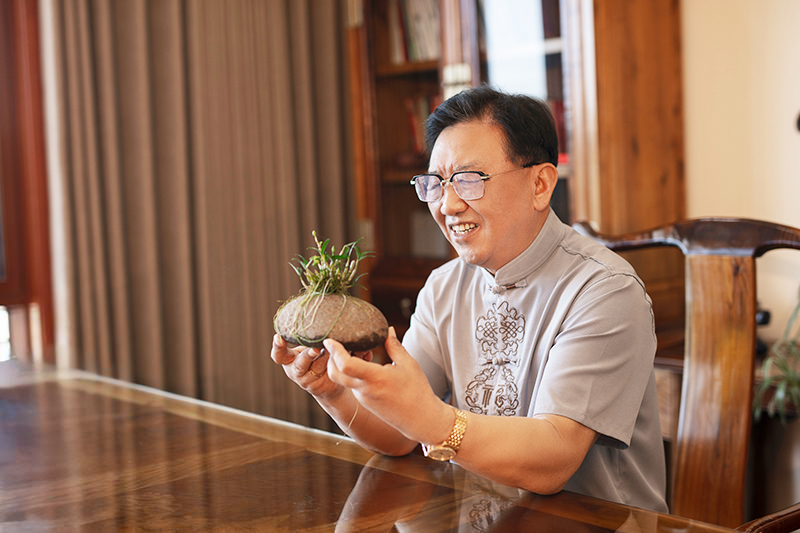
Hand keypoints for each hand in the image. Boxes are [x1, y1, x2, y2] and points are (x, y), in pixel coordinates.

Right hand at [271, 334, 373, 399]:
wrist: (330, 384)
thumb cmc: (318, 358)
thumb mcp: (310, 347)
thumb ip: (312, 337)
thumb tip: (324, 310)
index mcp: (290, 359)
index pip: (279, 355)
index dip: (277, 347)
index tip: (278, 337)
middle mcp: (296, 370)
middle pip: (300, 363)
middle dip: (309, 354)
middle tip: (317, 348)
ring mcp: (307, 380)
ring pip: (318, 367)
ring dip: (329, 357)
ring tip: (338, 349)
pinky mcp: (321, 387)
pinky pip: (332, 373)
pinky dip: (341, 363)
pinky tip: (351, 355)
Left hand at [324, 327, 451, 443]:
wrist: (420, 420)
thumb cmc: (417, 392)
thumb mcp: (408, 364)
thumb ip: (394, 346)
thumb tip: (387, 330)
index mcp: (375, 378)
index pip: (346, 365)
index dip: (335, 351)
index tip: (330, 339)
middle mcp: (365, 390)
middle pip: (335, 374)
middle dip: (330, 358)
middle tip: (335, 344)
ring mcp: (363, 398)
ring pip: (342, 379)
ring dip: (340, 365)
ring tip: (353, 351)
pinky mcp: (365, 402)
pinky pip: (351, 385)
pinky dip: (350, 373)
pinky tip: (361, 364)